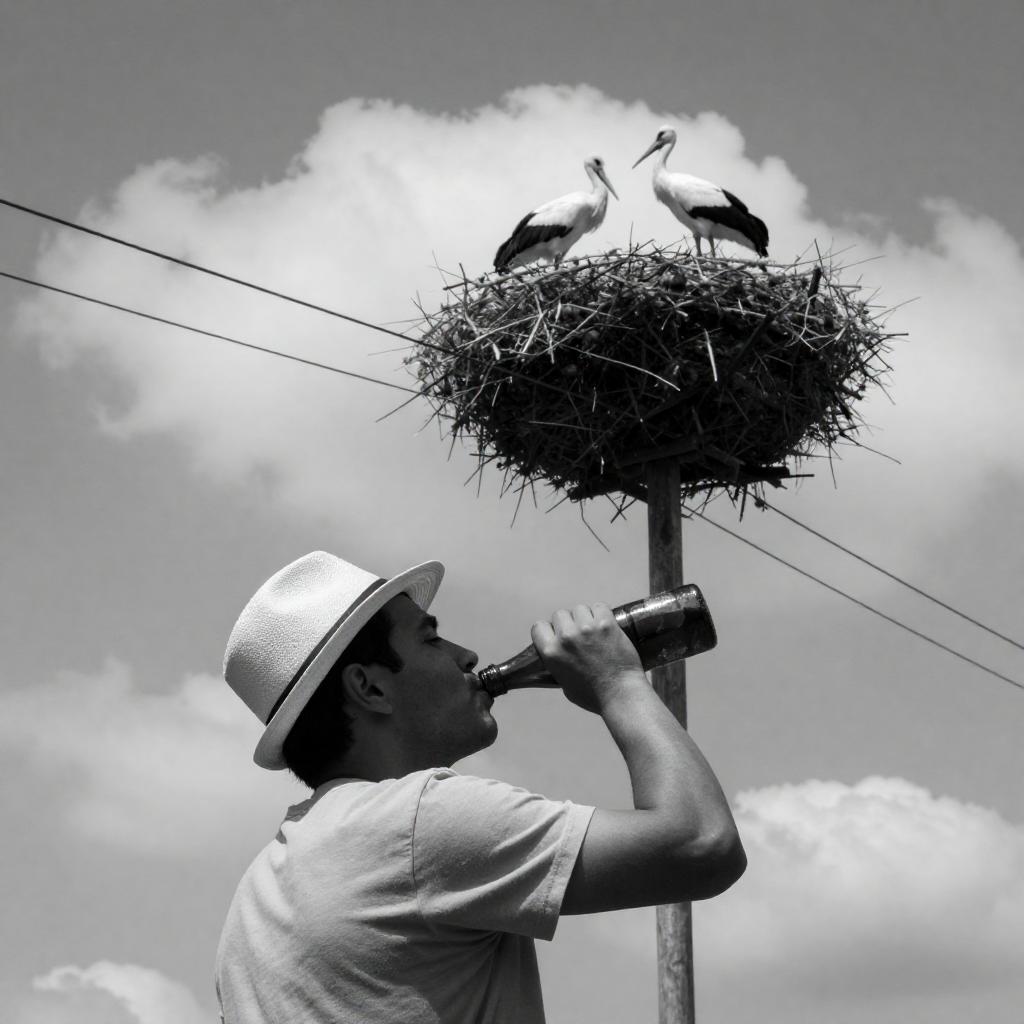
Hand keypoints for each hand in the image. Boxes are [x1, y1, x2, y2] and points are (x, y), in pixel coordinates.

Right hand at [530, 603, 646, 712]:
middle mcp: (566, 638)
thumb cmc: (594, 696)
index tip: (557, 634)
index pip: (539, 626)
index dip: (549, 630)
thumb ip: (558, 665)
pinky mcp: (606, 624)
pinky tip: (606, 624)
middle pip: (560, 614)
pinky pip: (599, 607)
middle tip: (580, 634)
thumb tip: (560, 656)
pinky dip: (603, 613)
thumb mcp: (564, 683)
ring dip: (586, 617)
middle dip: (569, 623)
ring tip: (595, 630)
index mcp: (551, 652)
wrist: (620, 695)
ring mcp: (586, 629)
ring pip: (580, 609)